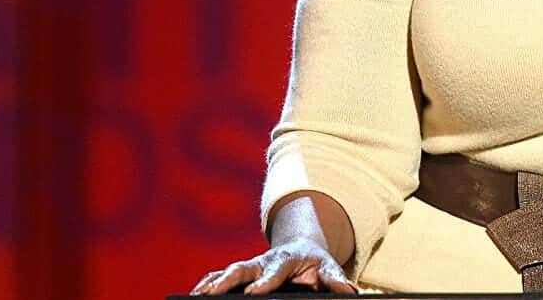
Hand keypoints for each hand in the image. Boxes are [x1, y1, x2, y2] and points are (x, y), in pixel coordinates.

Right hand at [190, 238, 358, 294]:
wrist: (303, 247)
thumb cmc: (315, 262)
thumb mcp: (328, 268)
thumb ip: (336, 280)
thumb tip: (349, 292)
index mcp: (286, 259)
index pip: (275, 271)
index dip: (264, 282)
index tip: (253, 293)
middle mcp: (264, 261)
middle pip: (242, 268)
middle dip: (226, 279)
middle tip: (212, 294)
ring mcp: (250, 265)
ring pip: (226, 271)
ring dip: (210, 283)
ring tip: (193, 296)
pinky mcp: (240, 272)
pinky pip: (219, 276)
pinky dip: (206, 284)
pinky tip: (193, 295)